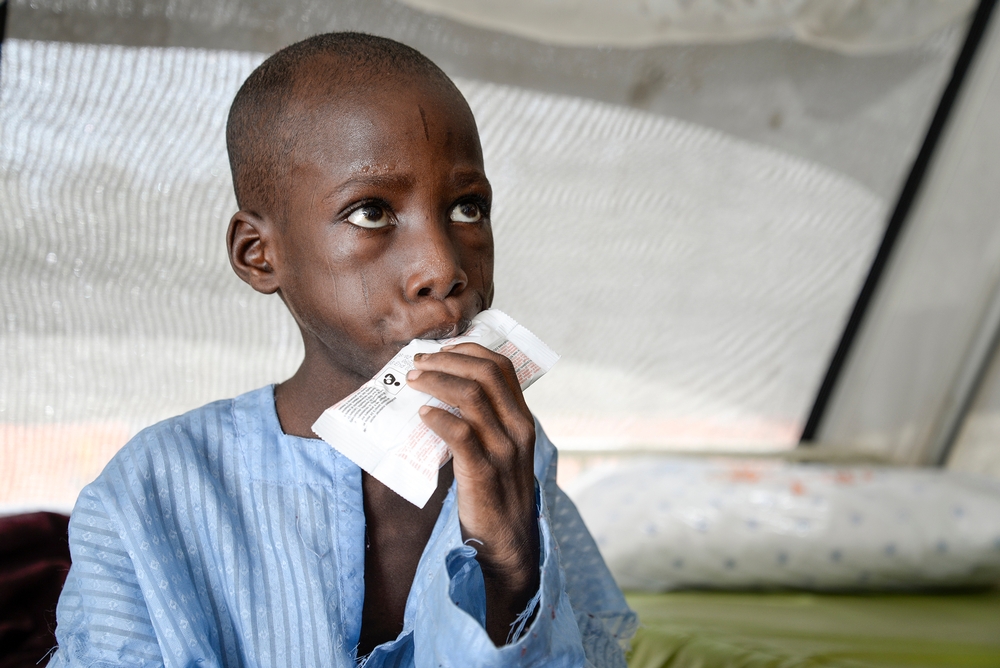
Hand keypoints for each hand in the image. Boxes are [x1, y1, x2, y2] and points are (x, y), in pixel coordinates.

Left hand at [406, 342, 539, 644]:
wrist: (508, 545)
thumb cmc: (496, 496)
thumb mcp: (501, 451)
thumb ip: (485, 423)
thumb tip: (443, 393)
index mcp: (523, 419)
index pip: (502, 366)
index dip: (469, 350)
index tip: (440, 351)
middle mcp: (518, 430)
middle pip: (485, 374)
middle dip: (447, 360)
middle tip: (418, 363)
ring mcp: (504, 450)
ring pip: (472, 396)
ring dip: (437, 382)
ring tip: (412, 381)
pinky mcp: (485, 472)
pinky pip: (461, 433)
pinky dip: (438, 417)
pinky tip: (422, 414)